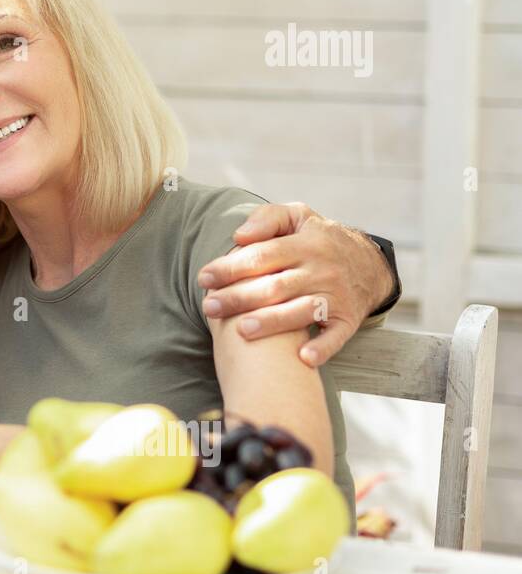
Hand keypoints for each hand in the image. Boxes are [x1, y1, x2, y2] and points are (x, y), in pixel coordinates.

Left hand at [196, 202, 394, 367]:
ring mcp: (336, 296)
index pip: (262, 255)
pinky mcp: (348, 319)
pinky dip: (322, 348)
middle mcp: (322, 270)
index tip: (204, 279)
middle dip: (240, 298)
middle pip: (276, 286)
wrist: (369, 263)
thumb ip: (267, 219)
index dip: (231, 267)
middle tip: (209, 307)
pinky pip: (337, 336)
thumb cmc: (318, 240)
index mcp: (305, 243)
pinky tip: (303, 358)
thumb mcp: (297, 216)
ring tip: (242, 331)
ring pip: (301, 310)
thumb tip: (239, 236)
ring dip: (272, 322)